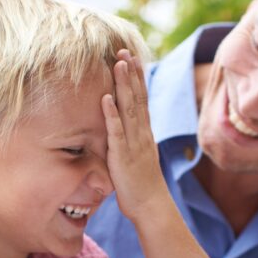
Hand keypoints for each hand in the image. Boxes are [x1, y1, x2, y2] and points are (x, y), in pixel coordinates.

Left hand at [101, 49, 171, 220]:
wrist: (151, 206)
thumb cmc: (142, 185)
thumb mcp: (138, 157)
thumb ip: (132, 141)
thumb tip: (126, 130)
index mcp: (145, 133)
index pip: (142, 100)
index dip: (137, 78)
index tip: (132, 58)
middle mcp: (141, 134)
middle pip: (137, 98)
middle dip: (131, 74)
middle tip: (124, 50)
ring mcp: (133, 143)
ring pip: (128, 109)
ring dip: (123, 85)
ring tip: (118, 64)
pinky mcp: (123, 155)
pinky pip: (116, 131)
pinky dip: (111, 114)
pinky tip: (106, 98)